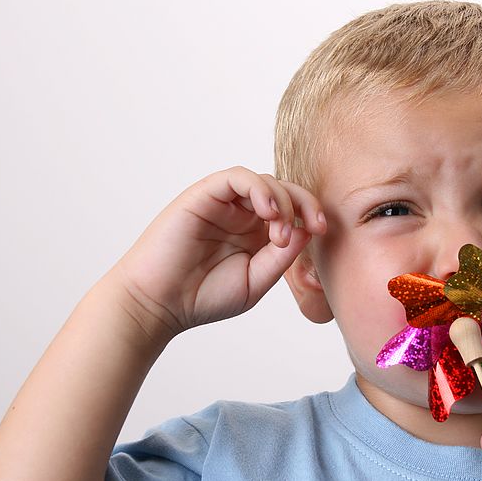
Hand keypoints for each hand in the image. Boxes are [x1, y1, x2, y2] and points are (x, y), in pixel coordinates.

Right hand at [110, 166, 325, 340]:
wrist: (158, 303)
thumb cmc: (201, 297)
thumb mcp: (255, 281)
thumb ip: (281, 257)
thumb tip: (305, 230)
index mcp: (255, 234)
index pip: (293, 211)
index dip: (312, 214)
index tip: (322, 231)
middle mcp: (241, 214)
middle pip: (284, 190)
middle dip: (305, 203)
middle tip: (314, 225)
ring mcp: (222, 203)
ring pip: (264, 181)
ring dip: (282, 199)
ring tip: (279, 230)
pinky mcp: (204, 195)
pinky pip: (237, 177)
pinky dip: (258, 187)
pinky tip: (268, 211)